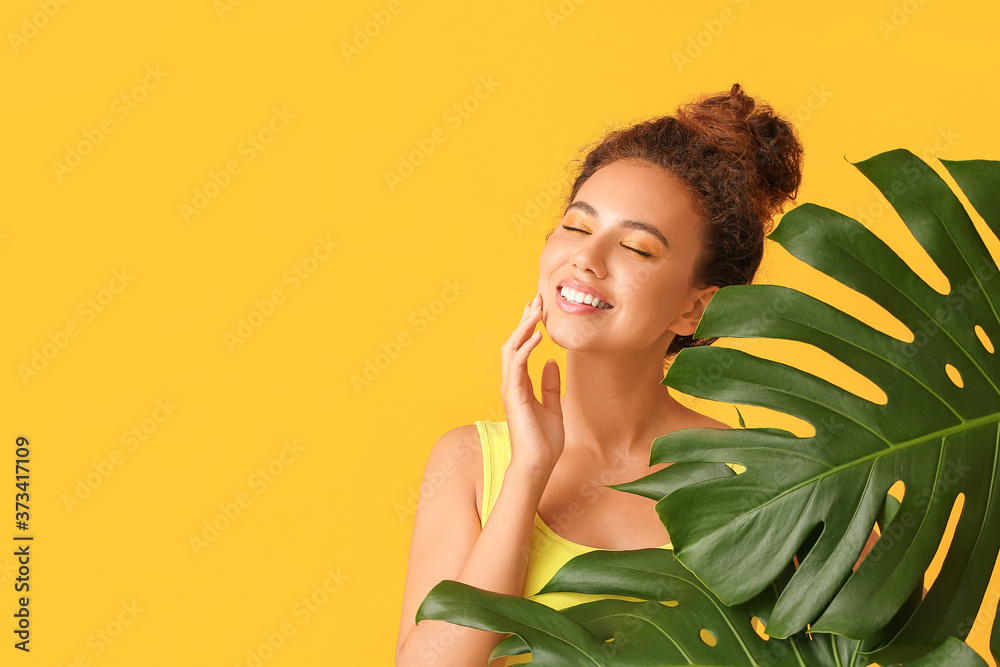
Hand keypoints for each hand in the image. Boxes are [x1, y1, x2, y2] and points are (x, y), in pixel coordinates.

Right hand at [499, 293, 564, 475]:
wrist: (539, 464)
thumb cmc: (544, 441)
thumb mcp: (553, 406)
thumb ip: (550, 385)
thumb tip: (552, 363)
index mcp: (520, 385)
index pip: (521, 349)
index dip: (528, 328)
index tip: (538, 309)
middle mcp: (512, 383)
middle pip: (513, 343)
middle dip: (524, 320)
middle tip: (536, 299)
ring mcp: (511, 388)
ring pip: (511, 349)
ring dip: (523, 328)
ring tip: (535, 310)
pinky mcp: (514, 395)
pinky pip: (517, 365)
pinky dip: (525, 347)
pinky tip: (537, 335)